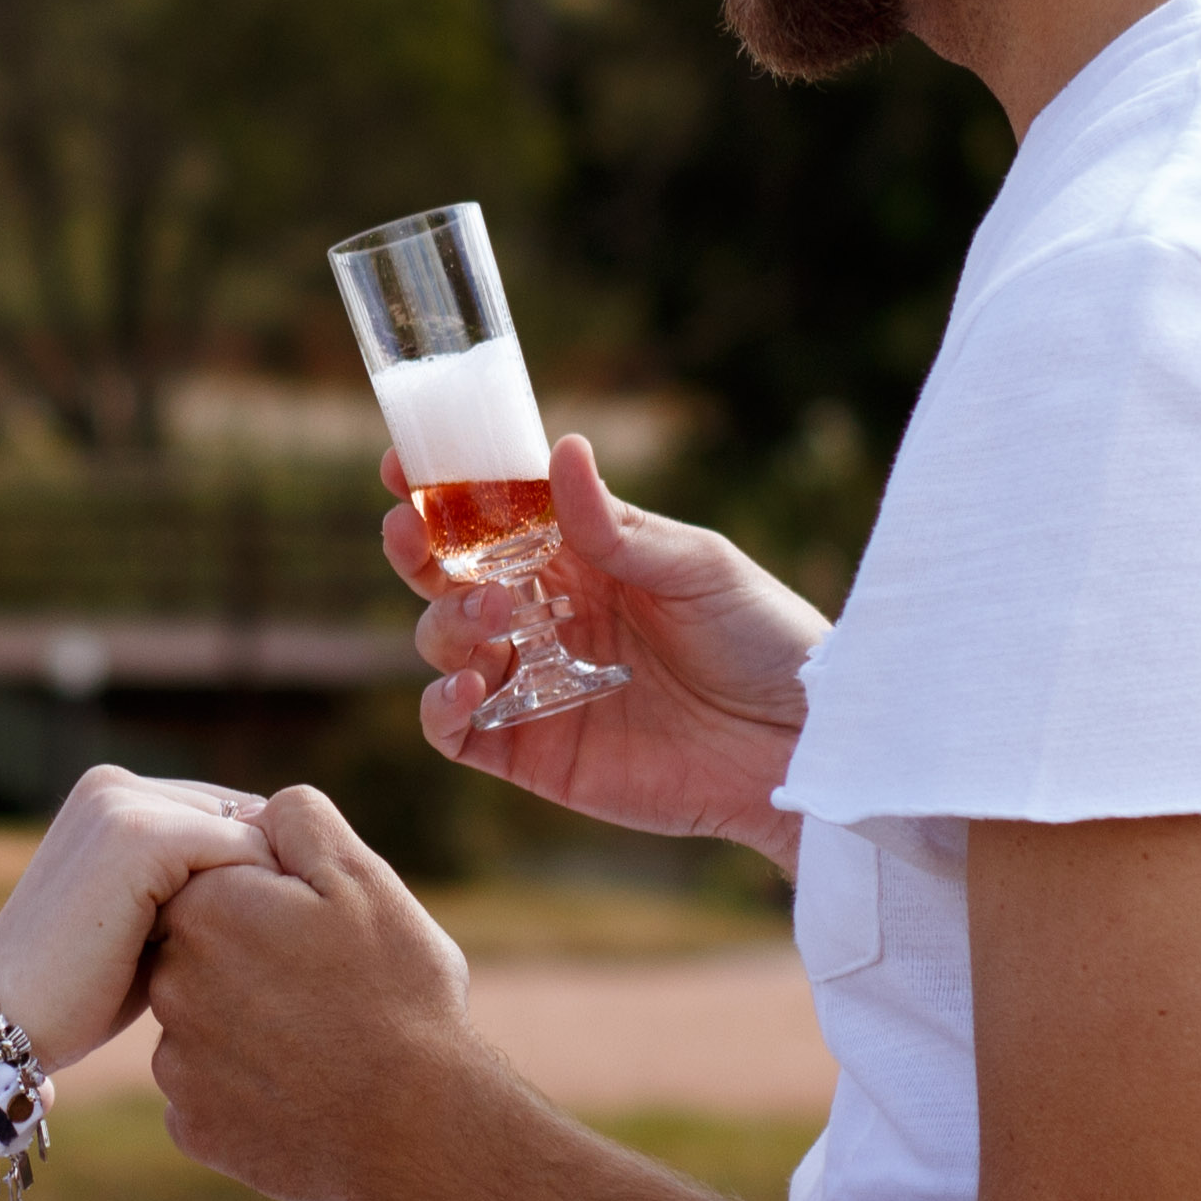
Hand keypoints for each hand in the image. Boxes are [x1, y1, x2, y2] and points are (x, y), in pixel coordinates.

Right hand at [0, 768, 273, 1071]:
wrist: (1, 1022)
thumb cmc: (81, 992)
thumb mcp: (149, 921)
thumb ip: (198, 883)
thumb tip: (288, 876)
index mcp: (110, 795)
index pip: (231, 815)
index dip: (258, 880)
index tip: (256, 942)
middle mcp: (113, 784)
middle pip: (249, 820)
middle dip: (264, 886)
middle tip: (247, 958)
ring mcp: (122, 803)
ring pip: (252, 839)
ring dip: (258, 903)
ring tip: (227, 961)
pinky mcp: (138, 835)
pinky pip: (243, 855)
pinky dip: (249, 910)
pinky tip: (217, 961)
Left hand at [142, 785, 502, 1200]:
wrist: (421, 1128)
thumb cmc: (400, 995)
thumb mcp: (364, 878)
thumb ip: (297, 819)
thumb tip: (250, 813)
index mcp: (204, 909)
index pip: (212, 883)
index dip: (270, 904)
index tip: (318, 935)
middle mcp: (171, 983)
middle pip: (201, 955)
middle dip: (252, 964)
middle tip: (325, 990)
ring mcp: (175, 1063)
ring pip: (205, 1025)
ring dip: (248, 1028)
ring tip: (321, 1044)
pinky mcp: (191, 1126)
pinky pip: (211, 1093)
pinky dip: (247, 1091)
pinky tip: (302, 1092)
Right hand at [390, 434, 824, 870]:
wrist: (798, 744)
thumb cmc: (764, 640)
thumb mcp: (698, 567)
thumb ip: (617, 527)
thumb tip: (562, 449)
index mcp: (581, 557)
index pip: (493, 514)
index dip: (442, 488)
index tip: (402, 463)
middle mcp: (546, 615)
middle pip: (448, 575)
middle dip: (417, 549)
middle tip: (412, 532)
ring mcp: (533, 684)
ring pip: (441, 643)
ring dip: (445, 621)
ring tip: (493, 616)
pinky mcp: (531, 752)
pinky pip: (453, 731)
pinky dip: (440, 707)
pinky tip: (468, 688)